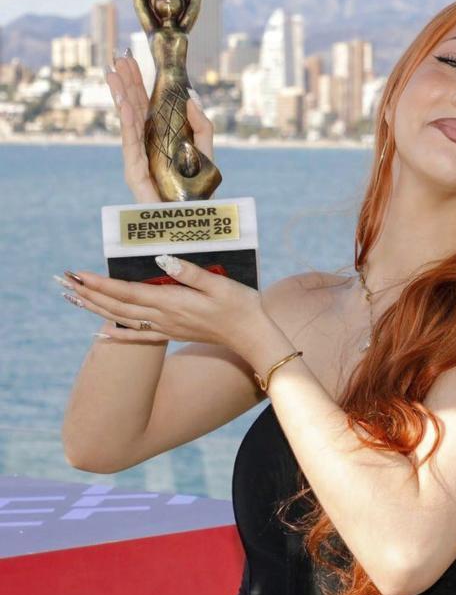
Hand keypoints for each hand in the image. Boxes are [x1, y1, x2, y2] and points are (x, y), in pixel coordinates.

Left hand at [59, 255, 268, 357]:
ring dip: (96, 309)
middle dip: (89, 294)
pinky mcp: (173, 333)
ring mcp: (167, 328)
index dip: (101, 283)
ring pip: (122, 319)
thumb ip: (189, 272)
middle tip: (64, 282)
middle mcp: (164, 317)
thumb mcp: (220, 284)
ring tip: (74, 299)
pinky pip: (138, 336)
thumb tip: (160, 259)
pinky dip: (116, 335)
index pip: (127, 292)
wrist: (252, 336)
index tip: (79, 274)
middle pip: (117, 306)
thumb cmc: (241, 306)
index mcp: (172, 302)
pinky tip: (101, 333)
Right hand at [105, 54, 213, 203]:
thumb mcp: (205, 151)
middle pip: (134, 108)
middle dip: (127, 83)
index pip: (145, 104)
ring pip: (127, 122)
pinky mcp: (135, 172)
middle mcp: (145, 144)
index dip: (139, 83)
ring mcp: (138, 157)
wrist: (193, 218)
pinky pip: (131, 144)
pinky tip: (125, 103)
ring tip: (114, 74)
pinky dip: (128, 123)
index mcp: (159, 137)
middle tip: (119, 58)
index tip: (132, 60)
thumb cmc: (198, 189)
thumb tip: (190, 97)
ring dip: (121, 96)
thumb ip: (202, 126)